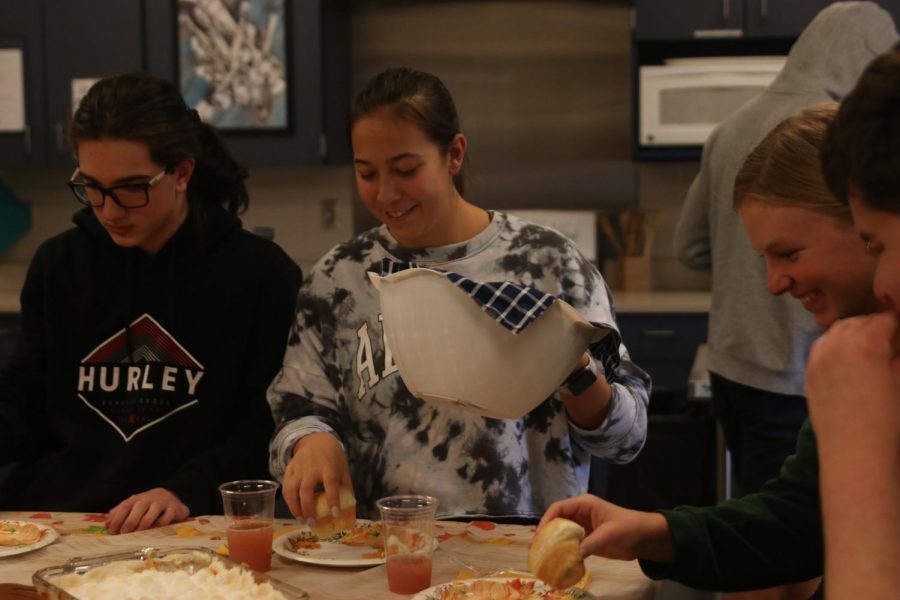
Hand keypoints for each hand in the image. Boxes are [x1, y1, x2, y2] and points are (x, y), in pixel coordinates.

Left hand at [106, 488, 189, 534]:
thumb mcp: (132, 508)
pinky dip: (162, 521)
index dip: (118, 517)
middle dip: (131, 519)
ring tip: (139, 531)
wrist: (170, 498)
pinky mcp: (174, 508)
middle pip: (139, 506)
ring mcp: (162, 502)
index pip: (125, 505)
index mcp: (136, 499)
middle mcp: (149, 499)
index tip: (112, 530)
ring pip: (154, 508)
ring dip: (146, 520)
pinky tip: (157, 529)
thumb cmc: (147, 507)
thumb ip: (120, 514)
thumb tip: (107, 524)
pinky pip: (168, 514)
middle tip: (124, 532)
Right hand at [282, 432, 351, 521]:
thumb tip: (350, 510)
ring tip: (300, 519)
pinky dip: (287, 500)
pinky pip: (285, 487)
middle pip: (307, 489)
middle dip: (308, 508)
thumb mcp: (343, 470)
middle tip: (312, 523)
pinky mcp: (289, 470)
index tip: (335, 514)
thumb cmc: (333, 458)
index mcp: (328, 466)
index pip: (330, 484)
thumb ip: (346, 488)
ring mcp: (298, 469)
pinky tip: (294, 509)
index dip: (332, 499)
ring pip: (291, 489)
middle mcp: (311, 468)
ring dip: (294, 506)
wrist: (317, 440)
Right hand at [537, 493, 672, 562]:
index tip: (539, 534)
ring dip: (552, 543)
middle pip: (556, 521)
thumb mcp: (609, 534)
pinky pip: (571, 544)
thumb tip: (572, 556)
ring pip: (561, 533)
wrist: (646, 538)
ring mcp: (583, 527)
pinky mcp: (587, 540)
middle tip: (534, 547)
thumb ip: (590, 543)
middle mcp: (580, 514)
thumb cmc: (629, 528)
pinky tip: (556, 560)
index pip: (558, 508)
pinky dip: (563, 551)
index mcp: (584, 504)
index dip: (546, 520)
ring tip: (540, 555)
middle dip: (545, 533)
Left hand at [805, 312, 899, 446]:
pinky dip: (833, 344)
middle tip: (885, 333)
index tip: (899, 325)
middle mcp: (838, 345)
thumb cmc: (886, 419)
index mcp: (866, 344)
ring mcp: (819, 358)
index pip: (882, 319)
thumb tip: (896, 352)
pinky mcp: (809, 372)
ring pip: (835, 332)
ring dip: (851, 331)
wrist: (854, 449)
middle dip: (872, 324)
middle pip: (857, 322)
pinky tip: (845, 355)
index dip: (894, 321)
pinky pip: (820, 347)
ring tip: (866, 342)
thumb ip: (898, 359)